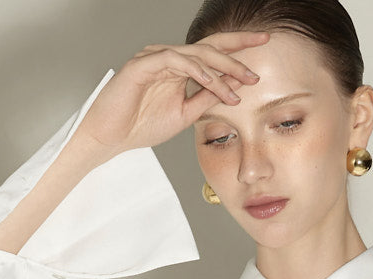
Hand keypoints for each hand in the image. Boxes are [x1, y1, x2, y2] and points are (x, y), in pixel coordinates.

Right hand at [72, 32, 269, 158]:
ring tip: (242, 81)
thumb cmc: (140, 125)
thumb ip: (205, 99)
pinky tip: (214, 82)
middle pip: (208, 46)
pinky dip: (197, 71)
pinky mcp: (143, 64)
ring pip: (196, 53)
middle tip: (261, 50)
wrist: (110, 138)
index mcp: (178, 66)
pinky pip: (176, 61)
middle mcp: (168, 57)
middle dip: (237, 48)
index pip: (212, 52)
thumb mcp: (184, 114)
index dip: (237, 49)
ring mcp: (155, 57)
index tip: (262, 51)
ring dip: (222, 67)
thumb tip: (230, 90)